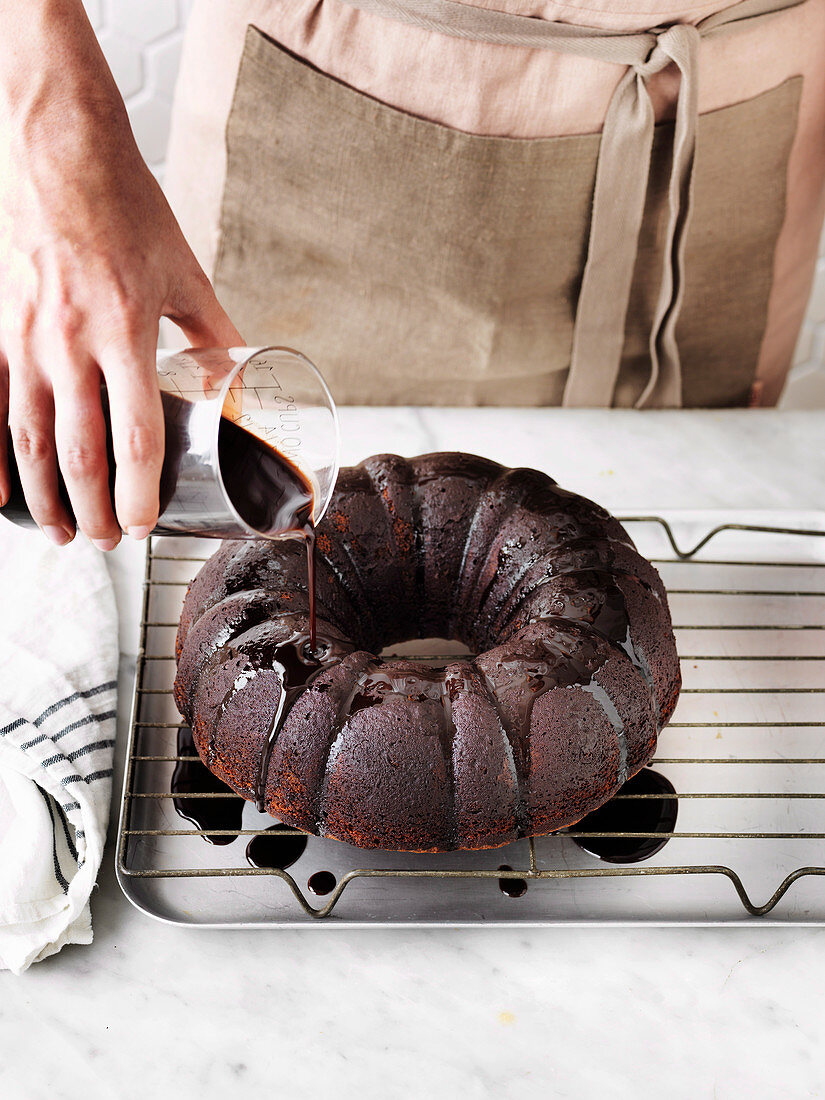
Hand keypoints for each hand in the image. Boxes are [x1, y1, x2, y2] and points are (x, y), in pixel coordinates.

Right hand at [0, 4, 240, 548]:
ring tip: (59, 532)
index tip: (143, 525)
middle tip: (104, 542)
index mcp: (126, 331)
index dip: (139, 494)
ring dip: (44, 496)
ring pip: (28, 439)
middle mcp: (70, 343)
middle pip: (80, 454)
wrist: (59, 150)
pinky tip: (1, 492)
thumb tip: (237, 374)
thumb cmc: (126, 207)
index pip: (136, 438)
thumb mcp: (183, 271)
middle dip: (92, 510)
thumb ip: (211, 330)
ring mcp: (26, 338)